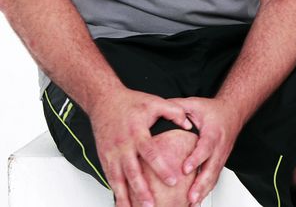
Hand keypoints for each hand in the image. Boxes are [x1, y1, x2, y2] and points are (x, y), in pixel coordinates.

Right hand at [89, 88, 192, 206]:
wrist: (104, 100)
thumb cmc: (130, 102)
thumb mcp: (155, 103)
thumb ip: (174, 112)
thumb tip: (189, 125)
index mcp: (137, 133)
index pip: (151, 153)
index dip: (161, 168)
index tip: (172, 181)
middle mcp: (123, 145)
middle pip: (132, 172)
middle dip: (142, 190)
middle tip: (152, 205)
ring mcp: (111, 153)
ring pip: (118, 180)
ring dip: (126, 197)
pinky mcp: (104, 158)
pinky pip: (109, 178)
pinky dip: (115, 192)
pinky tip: (122, 204)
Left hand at [168, 97, 243, 205]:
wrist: (233, 112)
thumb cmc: (213, 110)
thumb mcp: (194, 104)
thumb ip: (177, 107)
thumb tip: (157, 110)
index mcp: (213, 132)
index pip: (205, 147)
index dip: (196, 159)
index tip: (185, 169)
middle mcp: (219, 146)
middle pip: (212, 168)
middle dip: (201, 184)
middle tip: (190, 197)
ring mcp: (221, 156)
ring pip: (214, 176)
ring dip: (204, 191)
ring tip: (192, 203)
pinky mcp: (220, 162)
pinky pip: (214, 178)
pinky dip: (206, 191)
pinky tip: (197, 201)